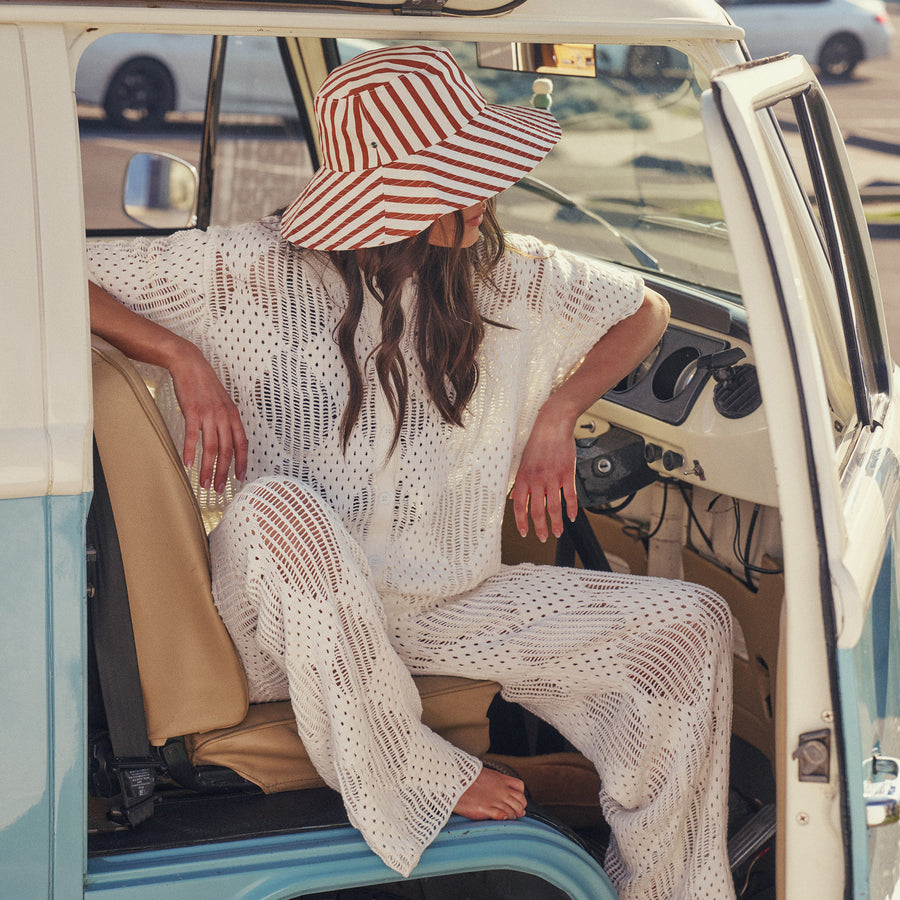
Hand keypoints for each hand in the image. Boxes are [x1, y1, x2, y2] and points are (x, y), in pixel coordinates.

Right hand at [168, 342, 247, 492]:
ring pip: (211, 448)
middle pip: (227, 451)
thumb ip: (226, 420)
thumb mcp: (222, 403)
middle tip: (219, 489)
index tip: (240, 477)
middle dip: (224, 473)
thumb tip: (227, 439)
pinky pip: (192, 437)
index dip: (242, 463)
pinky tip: (188, 465)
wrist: (190, 365)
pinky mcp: (193, 412)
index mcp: (233, 415)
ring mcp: (209, 415)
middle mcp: (224, 416)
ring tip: (204, 484)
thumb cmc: (205, 385)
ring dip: (208, 469)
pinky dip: (190, 452)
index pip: (242, 444)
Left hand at [510, 405, 577, 541]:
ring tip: (558, 532)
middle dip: (540, 528)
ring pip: (554, 507)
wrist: (552, 425)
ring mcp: (552, 478)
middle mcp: (536, 480)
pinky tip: (572, 517)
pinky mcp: (566, 473)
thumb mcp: (522, 462)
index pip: (519, 505)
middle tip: (543, 537)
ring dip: (557, 523)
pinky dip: (571, 509)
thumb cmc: (537, 442)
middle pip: (537, 511)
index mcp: (523, 477)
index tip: (524, 532)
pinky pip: (569, 496)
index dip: (521, 522)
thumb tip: (514, 498)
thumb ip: (520, 481)